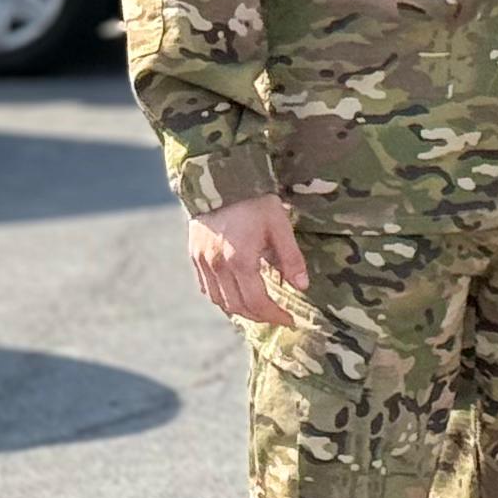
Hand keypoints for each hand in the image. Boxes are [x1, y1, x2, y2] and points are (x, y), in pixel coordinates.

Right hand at [187, 193, 310, 323]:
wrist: (220, 178)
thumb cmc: (254, 201)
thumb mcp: (279, 225)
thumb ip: (291, 258)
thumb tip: (302, 286)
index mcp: (240, 261)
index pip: (257, 302)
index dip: (274, 315)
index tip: (289, 320)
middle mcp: (218, 267)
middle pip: (238, 306)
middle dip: (260, 316)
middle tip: (277, 316)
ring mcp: (203, 263)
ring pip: (219, 301)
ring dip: (240, 310)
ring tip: (259, 308)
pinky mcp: (195, 256)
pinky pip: (206, 288)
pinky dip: (222, 298)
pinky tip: (236, 294)